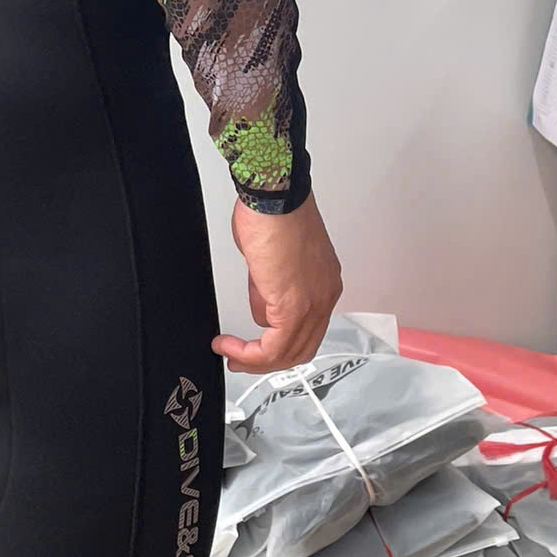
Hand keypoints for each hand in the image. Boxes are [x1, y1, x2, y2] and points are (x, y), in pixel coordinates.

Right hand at [213, 193, 343, 374]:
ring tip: (232, 354)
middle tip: (240, 360)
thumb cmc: (274, 212)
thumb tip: (261, 303)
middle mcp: (324, 295)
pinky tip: (231, 346)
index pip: (306, 330)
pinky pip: (274, 346)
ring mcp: (313, 302)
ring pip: (289, 353)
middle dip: (266, 360)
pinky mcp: (293, 305)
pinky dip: (250, 354)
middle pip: (301, 348)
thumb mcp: (271, 257)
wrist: (275, 196)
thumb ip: (268, 285)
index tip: (253, 346)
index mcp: (323, 283)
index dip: (278, 344)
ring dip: (256, 360)